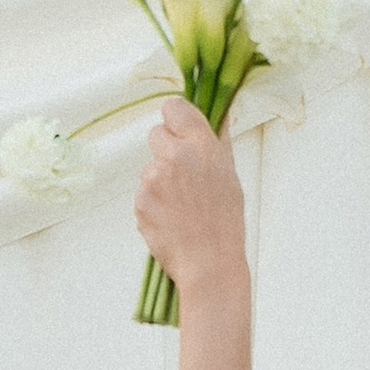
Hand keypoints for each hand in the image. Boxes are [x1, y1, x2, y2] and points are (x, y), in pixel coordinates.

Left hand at [135, 97, 246, 297]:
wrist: (208, 261)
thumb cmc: (225, 221)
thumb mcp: (230, 176)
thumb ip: (218, 143)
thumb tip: (219, 117)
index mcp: (202, 146)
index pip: (174, 107)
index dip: (175, 118)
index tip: (179, 129)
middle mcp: (175, 156)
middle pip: (155, 133)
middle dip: (165, 149)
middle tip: (181, 173)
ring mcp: (153, 178)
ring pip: (149, 166)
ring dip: (160, 179)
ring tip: (181, 204)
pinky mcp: (139, 200)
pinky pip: (142, 191)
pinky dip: (153, 202)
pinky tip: (170, 217)